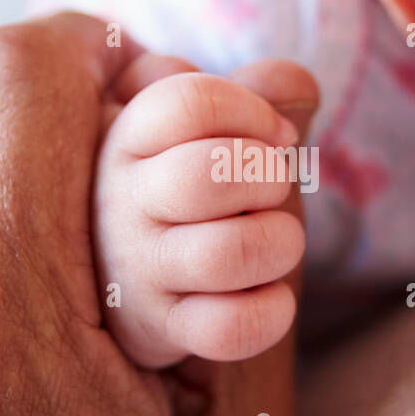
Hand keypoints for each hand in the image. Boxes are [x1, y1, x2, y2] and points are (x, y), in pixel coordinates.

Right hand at [93, 56, 315, 368]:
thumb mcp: (205, 125)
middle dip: (268, 178)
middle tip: (271, 190)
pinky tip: (268, 293)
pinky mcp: (161, 330)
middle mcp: (119, 203)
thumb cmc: (186, 186)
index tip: (276, 134)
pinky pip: (230, 328)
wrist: (133, 277)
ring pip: (227, 254)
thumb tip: (295, 85)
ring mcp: (137, 271)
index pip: (191, 102)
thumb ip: (255, 91)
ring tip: (275, 241)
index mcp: (126, 137)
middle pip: (208, 175)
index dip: (253, 113)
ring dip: (279, 243)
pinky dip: (271, 311)